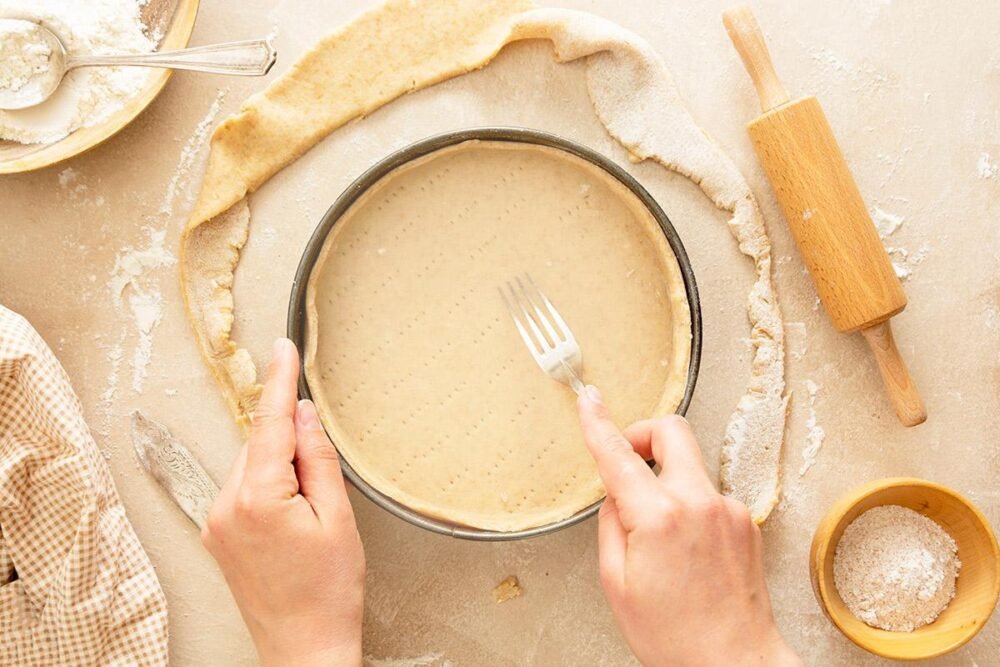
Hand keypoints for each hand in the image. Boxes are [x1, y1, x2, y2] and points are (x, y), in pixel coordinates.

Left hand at [202, 338, 365, 666]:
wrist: (304, 648)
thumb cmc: (327, 592)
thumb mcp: (336, 517)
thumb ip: (316, 458)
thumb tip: (302, 415)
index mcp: (256, 497)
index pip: (268, 423)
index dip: (278, 381)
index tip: (283, 348)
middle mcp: (225, 506)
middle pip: (259, 443)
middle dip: (290, 442)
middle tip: (324, 485)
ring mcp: (217, 523)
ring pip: (251, 465)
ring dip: (280, 467)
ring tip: (312, 514)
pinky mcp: (218, 536)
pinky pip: (243, 488)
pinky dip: (269, 484)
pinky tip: (294, 514)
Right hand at [577, 387, 799, 666]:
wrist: (734, 663)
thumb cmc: (676, 637)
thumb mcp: (616, 583)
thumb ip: (612, 525)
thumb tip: (617, 494)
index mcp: (659, 517)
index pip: (619, 455)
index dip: (598, 423)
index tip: (589, 400)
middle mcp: (699, 503)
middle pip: (672, 431)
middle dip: (643, 434)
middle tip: (628, 456)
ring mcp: (728, 509)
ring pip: (689, 467)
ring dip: (667, 481)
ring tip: (659, 536)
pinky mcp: (746, 521)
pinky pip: (707, 495)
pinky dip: (689, 507)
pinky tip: (685, 549)